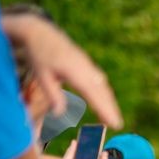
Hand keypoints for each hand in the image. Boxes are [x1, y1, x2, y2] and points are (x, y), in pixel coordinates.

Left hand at [0, 13, 122, 127]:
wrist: (41, 33)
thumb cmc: (39, 56)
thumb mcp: (41, 75)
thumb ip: (52, 94)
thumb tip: (59, 114)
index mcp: (73, 70)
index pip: (92, 93)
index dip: (103, 108)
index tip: (113, 122)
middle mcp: (85, 68)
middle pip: (102, 91)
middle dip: (111, 108)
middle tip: (118, 125)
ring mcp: (88, 66)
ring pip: (103, 86)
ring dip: (110, 102)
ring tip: (114, 119)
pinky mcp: (88, 65)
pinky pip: (100, 82)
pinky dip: (105, 94)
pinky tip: (107, 103)